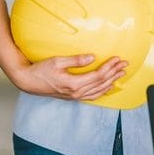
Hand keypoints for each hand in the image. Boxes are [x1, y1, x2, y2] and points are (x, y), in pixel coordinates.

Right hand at [11, 54, 126, 101]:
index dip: (110, 67)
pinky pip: (92, 95)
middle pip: (101, 83)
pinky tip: (108, 86)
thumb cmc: (40, 70)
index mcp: (74, 84)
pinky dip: (103, 90)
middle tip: (125, 65)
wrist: (28, 81)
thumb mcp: (58, 61)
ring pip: (99, 91)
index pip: (98, 75)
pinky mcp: (73, 96)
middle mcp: (76, 93)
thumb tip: (93, 57)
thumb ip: (76, 60)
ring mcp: (75, 96)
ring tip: (121, 74)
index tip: (118, 59)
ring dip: (111, 82)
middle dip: (115, 73)